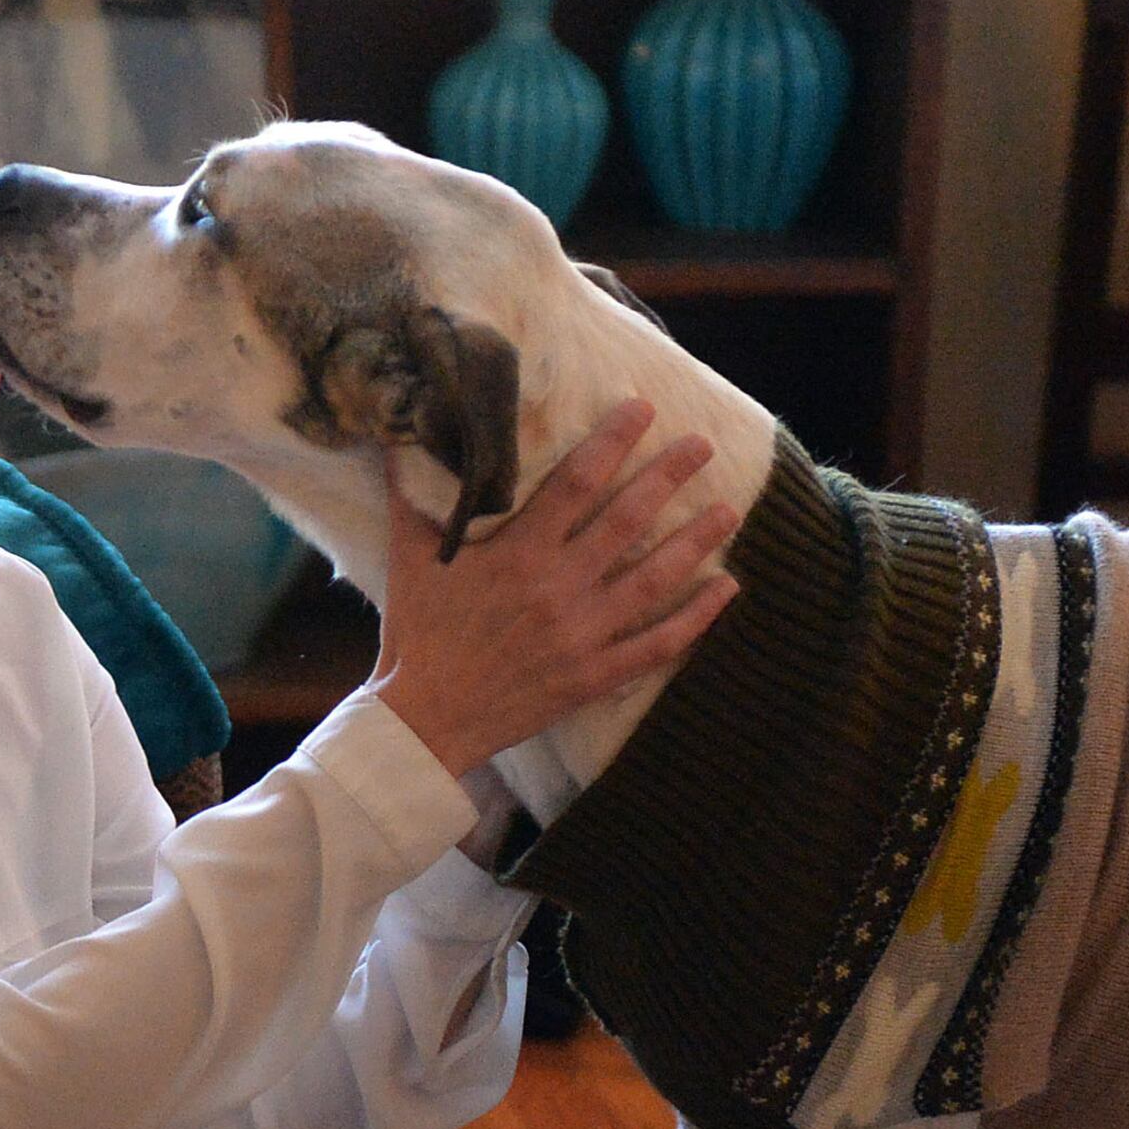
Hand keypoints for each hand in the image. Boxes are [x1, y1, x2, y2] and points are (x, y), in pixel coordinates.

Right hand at [361, 399, 741, 779]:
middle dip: (668, 477)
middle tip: (701, 444)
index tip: (642, 409)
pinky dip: (697, 618)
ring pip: (654, 578)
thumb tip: (399, 438)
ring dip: (696, 541)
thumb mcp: (409, 560)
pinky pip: (658, 644)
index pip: (577, 483)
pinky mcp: (595, 676)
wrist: (425, 719)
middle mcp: (559, 589)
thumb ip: (413, 498)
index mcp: (519, 555)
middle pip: (627, 521)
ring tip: (728, 509)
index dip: (613, 442)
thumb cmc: (418, 635)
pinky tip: (726, 589)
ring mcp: (583, 635)